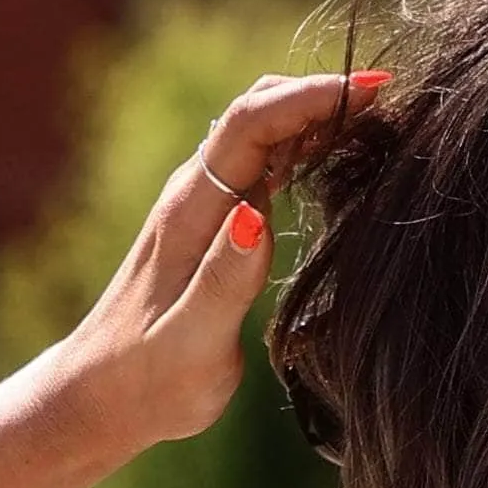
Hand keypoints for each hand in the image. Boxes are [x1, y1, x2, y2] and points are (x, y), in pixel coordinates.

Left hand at [50, 71, 372, 456]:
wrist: (101, 396)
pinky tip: (338, 154)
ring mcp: (203, 205)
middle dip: (319, 93)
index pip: (250, 126)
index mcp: (191, 214)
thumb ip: (224, 281)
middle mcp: (193, 195)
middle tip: (387, 99)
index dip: (309, 99)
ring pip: (261, 131)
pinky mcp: (214, 223)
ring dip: (314, 114)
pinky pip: (262, 162)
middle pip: (256, 110)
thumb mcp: (190, 343)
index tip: (371, 92)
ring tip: (377, 118)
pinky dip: (303, 145)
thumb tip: (257, 214)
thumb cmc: (149, 382)